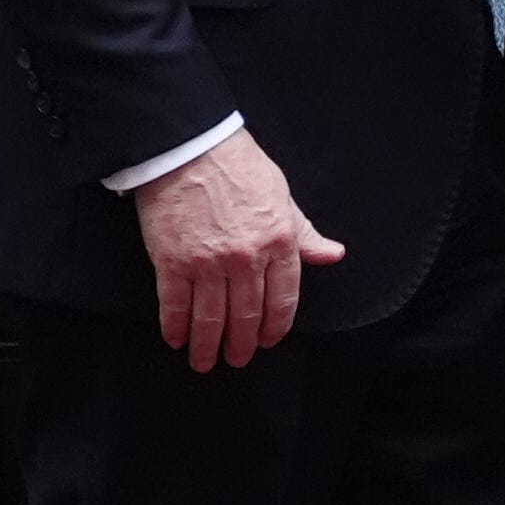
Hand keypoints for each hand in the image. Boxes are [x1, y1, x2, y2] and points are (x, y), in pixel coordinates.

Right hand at [132, 133, 344, 370]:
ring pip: (211, 319)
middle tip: (236, 359)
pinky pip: (175, 305)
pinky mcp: (172, 262)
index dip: (275, 327)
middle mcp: (247, 259)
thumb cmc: (237, 163)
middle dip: (241, 344)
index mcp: (279, 242)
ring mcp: (208, 264)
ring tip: (205, 361)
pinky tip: (176, 339)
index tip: (267, 340)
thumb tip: (332, 254)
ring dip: (208, 345)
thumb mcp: (282, 195)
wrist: (189, 144)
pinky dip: (175, 327)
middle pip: (246, 316)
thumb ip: (304, 232)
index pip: (283, 300)